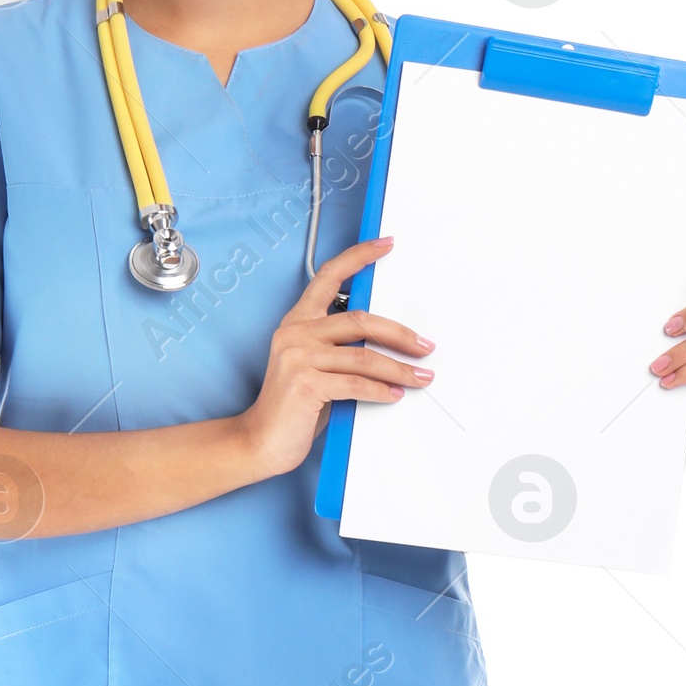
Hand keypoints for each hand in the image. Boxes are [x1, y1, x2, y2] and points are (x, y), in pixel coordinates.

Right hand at [239, 237, 434, 477]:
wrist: (260, 442)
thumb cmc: (293, 408)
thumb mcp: (317, 369)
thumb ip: (342, 351)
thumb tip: (387, 348)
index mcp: (298, 322)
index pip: (328, 277)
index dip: (358, 257)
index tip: (385, 244)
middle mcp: (296, 333)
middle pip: (361, 320)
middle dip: (400, 334)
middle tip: (425, 346)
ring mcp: (298, 357)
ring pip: (364, 357)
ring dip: (399, 369)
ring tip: (421, 378)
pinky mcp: (305, 384)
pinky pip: (356, 385)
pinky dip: (381, 391)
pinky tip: (394, 395)